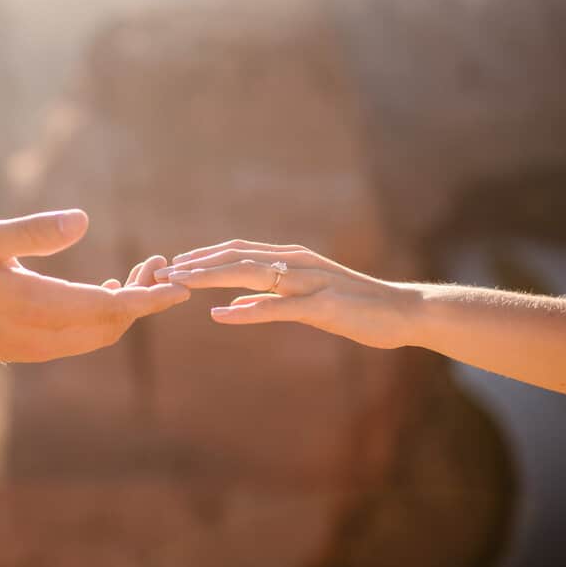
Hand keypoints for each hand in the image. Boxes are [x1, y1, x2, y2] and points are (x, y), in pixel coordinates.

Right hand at [0, 209, 189, 362]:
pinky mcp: (38, 349)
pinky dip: (107, 316)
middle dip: (145, 298)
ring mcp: (43, 347)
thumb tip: (84, 220)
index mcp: (38, 306)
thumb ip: (36, 232)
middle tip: (161, 264)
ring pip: (102, 334)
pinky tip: (110, 287)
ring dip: (127, 307)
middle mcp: (46, 334)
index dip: (149, 298)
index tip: (180, 286)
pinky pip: (85, 337)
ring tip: (142, 271)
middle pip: (115, 325)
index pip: (110, 308)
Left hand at [154, 239, 416, 348]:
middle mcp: (296, 263)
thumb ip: (270, 296)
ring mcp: (308, 282)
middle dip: (197, 263)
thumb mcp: (306, 298)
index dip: (204, 256)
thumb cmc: (356, 306)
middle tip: (163, 270)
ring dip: (211, 277)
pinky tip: (220, 315)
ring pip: (250, 274)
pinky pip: (277, 307)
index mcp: (291, 259)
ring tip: (180, 282)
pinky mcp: (321, 306)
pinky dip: (246, 310)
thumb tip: (234, 301)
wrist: (403, 312)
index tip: (174, 263)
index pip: (238, 251)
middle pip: (236, 257)